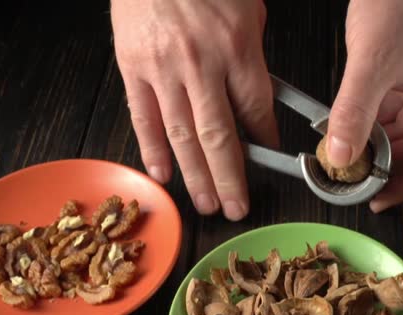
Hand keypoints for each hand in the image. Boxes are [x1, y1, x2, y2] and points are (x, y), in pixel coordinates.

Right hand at [111, 0, 277, 219]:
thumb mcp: (246, 10)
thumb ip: (251, 56)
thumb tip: (255, 100)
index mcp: (236, 47)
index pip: (256, 110)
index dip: (265, 141)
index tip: (270, 159)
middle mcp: (201, 65)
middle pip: (220, 137)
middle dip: (231, 179)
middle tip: (238, 207)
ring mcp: (163, 70)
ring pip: (182, 136)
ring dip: (196, 176)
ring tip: (207, 203)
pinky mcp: (132, 68)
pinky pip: (143, 118)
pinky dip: (153, 150)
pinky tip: (163, 175)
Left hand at [326, 0, 402, 212]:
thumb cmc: (397, 1)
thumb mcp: (371, 63)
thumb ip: (354, 112)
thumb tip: (340, 157)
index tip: (374, 201)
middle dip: (385, 168)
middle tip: (352, 182)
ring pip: (402, 135)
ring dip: (375, 148)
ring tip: (345, 158)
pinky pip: (391, 115)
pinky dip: (370, 126)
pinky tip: (348, 130)